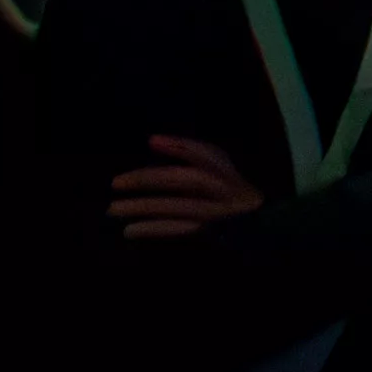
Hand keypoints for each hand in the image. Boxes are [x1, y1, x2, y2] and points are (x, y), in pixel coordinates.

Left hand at [109, 135, 267, 237]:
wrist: (258, 227)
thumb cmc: (230, 193)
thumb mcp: (218, 169)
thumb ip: (190, 154)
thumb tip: (152, 140)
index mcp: (227, 170)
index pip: (205, 153)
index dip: (179, 146)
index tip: (151, 141)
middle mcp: (225, 189)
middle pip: (185, 179)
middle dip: (150, 179)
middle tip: (116, 183)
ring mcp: (217, 212)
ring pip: (177, 206)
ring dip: (142, 207)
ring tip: (112, 209)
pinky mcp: (209, 232)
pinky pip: (177, 229)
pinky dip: (153, 229)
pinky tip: (129, 230)